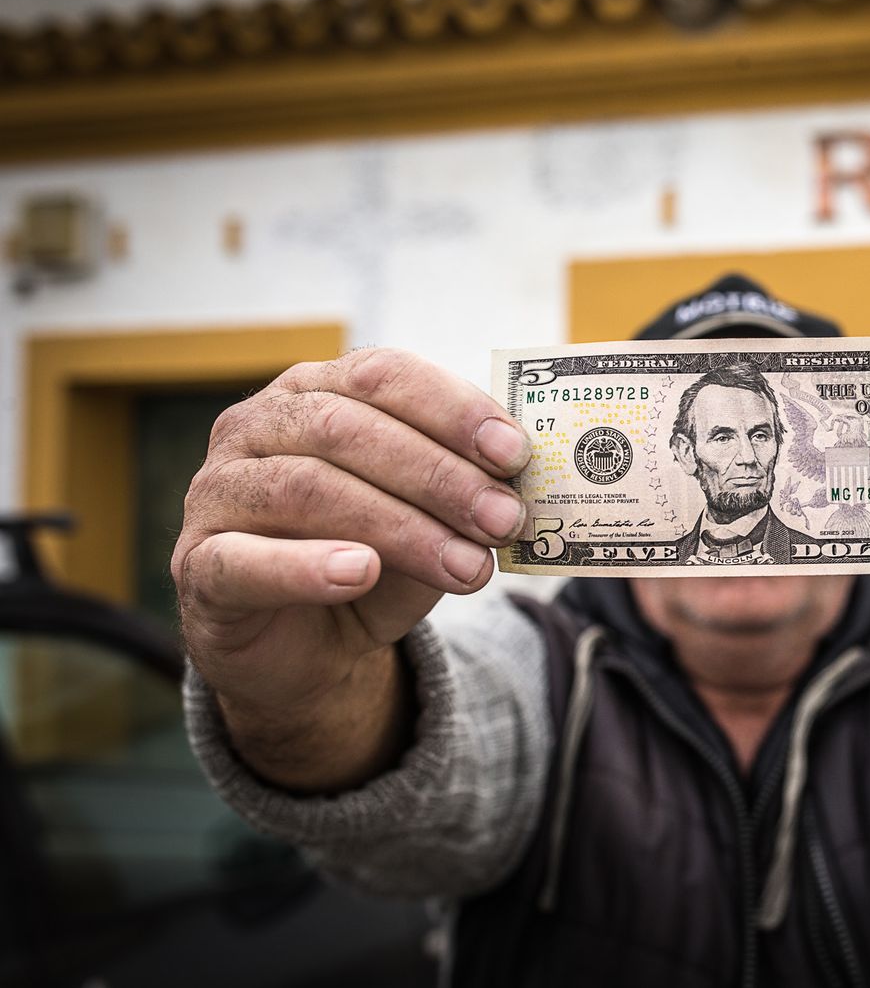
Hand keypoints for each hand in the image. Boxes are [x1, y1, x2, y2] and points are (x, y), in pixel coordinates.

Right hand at [171, 348, 531, 779]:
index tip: (514, 453)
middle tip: (504, 520)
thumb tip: (516, 486)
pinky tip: (361, 572)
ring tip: (468, 567)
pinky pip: (243, 559)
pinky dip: (306, 565)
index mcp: (315, 393)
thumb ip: (461, 496)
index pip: (382, 374)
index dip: (451, 408)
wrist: (310, 650)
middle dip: (439, 475)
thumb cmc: (374, 563)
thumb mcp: (429, 523)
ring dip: (401, 527)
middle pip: (347, 429)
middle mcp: (256, 427)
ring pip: (308, 488)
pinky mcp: (198, 564)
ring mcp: (218, 492)